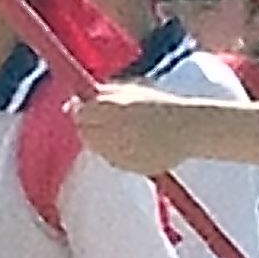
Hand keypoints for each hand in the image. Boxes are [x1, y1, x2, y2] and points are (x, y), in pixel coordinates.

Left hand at [67, 86, 195, 177]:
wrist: (189, 128)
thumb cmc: (159, 105)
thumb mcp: (130, 91)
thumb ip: (100, 95)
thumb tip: (70, 104)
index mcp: (114, 107)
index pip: (81, 113)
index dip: (83, 111)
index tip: (89, 109)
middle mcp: (114, 130)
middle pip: (86, 133)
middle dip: (91, 127)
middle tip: (107, 121)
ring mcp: (122, 151)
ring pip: (99, 148)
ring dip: (105, 140)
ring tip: (128, 131)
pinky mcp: (130, 166)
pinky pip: (114, 159)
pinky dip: (118, 153)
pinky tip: (137, 143)